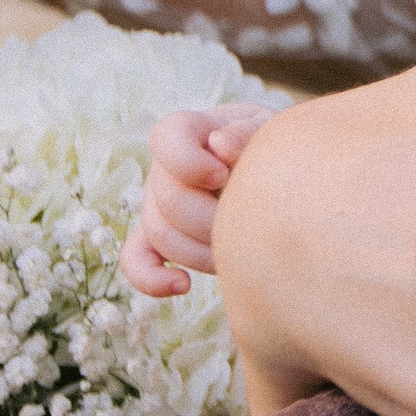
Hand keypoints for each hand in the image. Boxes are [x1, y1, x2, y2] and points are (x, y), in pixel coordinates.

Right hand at [121, 102, 276, 298]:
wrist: (278, 180)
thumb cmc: (273, 151)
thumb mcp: (270, 131)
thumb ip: (249, 132)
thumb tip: (221, 145)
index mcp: (190, 132)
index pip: (166, 139)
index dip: (190, 163)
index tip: (222, 176)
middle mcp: (165, 168)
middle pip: (170, 201)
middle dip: (211, 220)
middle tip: (250, 225)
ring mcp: (157, 205)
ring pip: (161, 235)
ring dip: (203, 251)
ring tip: (243, 249)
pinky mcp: (158, 238)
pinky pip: (137, 261)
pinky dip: (151, 278)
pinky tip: (183, 285)